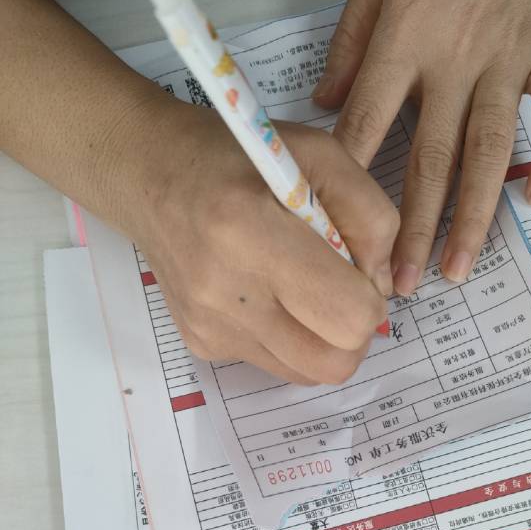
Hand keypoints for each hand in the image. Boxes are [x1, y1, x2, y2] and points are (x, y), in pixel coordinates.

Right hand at [126, 98, 398, 384]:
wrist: (149, 176)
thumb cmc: (238, 158)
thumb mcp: (320, 156)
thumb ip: (371, 217)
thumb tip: (382, 287)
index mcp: (253, 233)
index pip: (350, 316)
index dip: (370, 298)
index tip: (357, 268)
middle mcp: (226, 294)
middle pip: (333, 363)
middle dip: (353, 332)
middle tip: (340, 290)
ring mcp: (210, 328)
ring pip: (307, 373)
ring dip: (322, 339)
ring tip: (303, 289)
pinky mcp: (202, 345)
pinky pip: (274, 363)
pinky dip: (287, 336)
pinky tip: (266, 293)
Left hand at [313, 0, 530, 294]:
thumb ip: (351, 43)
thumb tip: (326, 103)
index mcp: (404, 39)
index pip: (369, 122)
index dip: (353, 180)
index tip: (342, 232)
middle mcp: (454, 58)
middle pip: (432, 156)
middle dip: (414, 226)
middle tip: (401, 281)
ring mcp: (506, 59)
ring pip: (489, 150)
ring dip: (473, 216)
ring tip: (455, 269)